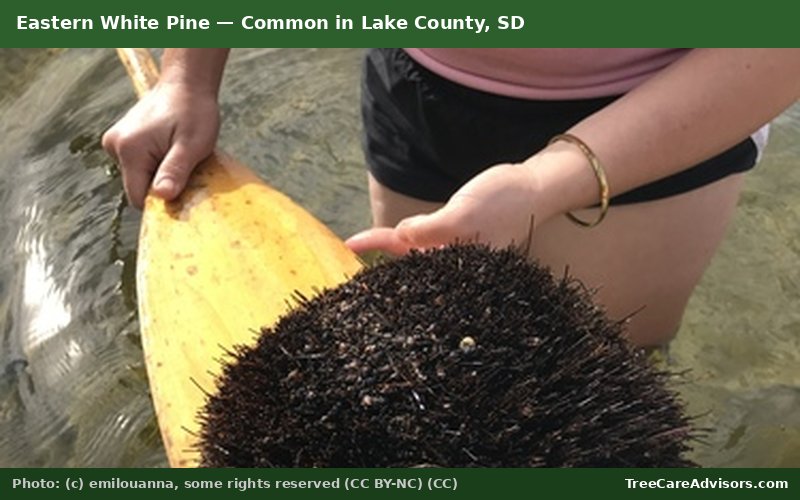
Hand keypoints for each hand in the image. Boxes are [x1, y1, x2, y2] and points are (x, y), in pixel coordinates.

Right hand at [102, 82, 219, 208]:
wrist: (186, 85)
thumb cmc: (193, 111)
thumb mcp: (192, 145)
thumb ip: (175, 171)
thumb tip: (162, 197)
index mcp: (129, 149)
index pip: (139, 197)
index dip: (161, 200)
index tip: (183, 189)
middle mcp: (115, 145)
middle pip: (138, 187)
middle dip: (161, 184)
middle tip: (184, 166)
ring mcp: (115, 142)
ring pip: (139, 176)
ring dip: (159, 174)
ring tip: (177, 154)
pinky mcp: (122, 140)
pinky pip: (138, 165)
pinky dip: (155, 164)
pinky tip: (169, 149)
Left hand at [346, 163, 546, 254]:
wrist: (534, 187)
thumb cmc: (504, 201)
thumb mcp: (463, 214)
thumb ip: (432, 230)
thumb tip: (400, 237)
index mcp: (457, 266)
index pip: (410, 261)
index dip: (380, 249)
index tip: (352, 243)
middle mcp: (456, 264)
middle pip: (411, 264)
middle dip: (383, 257)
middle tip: (352, 245)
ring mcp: (458, 252)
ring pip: (419, 253)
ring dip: (395, 247)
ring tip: (364, 243)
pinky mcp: (462, 240)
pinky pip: (430, 242)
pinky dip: (412, 238)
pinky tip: (398, 236)